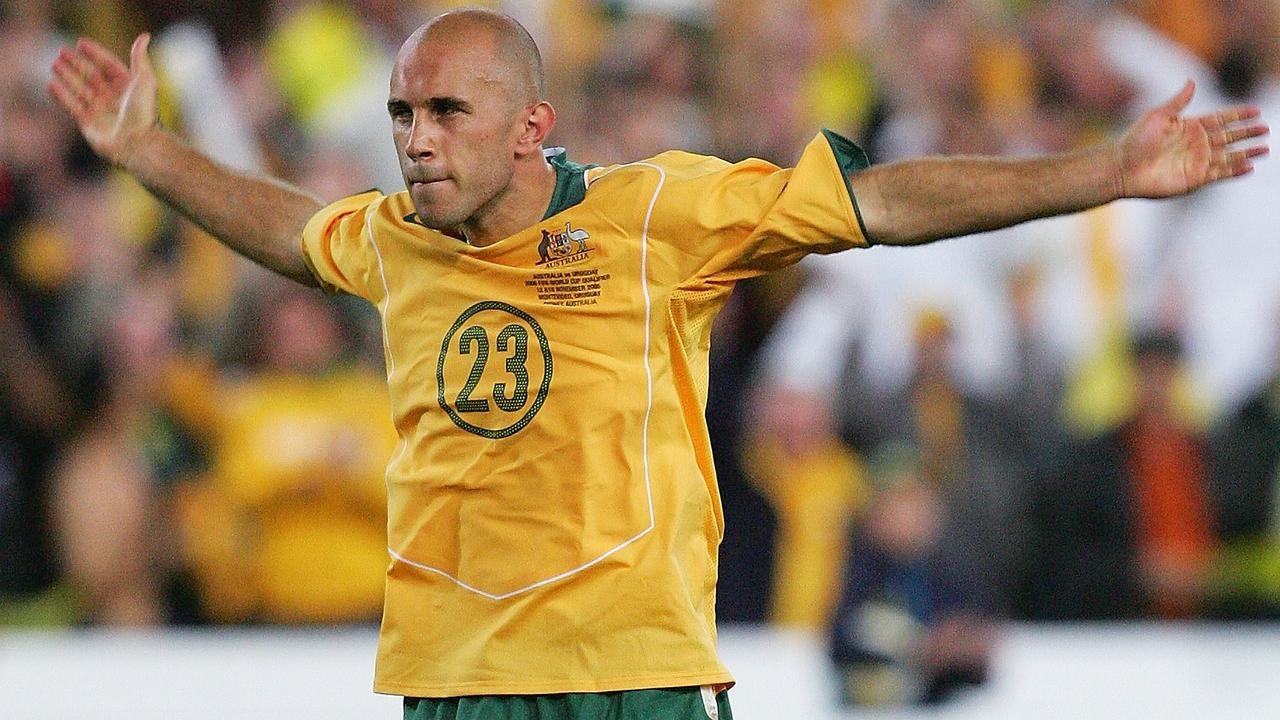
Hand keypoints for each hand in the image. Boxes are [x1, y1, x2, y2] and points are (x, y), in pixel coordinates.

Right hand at [48, 34, 158, 168]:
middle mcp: (114, 99)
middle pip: (92, 77)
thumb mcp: (144, 81)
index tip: (82, 42)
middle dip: (77, 64)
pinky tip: (51, 84)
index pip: (109, 66)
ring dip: (67, 77)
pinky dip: (61, 96)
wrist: (138, 144)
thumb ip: (140, 58)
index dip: (96, 55)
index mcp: (128, 88)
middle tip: (62, 51)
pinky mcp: (89, 124)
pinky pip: (72, 107)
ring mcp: (100, 111)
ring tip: (55, 64)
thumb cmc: (144, 113)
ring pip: (80, 90)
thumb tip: (144, 36)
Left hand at [1117, 80, 1268, 197]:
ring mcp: (1196, 162)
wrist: (1123, 168)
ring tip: (1264, 149)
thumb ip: (1179, 101)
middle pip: (1229, 137)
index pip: (1221, 119)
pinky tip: (1249, 167)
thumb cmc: (1136, 140)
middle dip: (1247, 133)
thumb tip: (1192, 81)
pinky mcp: (1194, 179)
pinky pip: (1219, 174)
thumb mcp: (1158, 116)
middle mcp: (1196, 145)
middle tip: (1266, 129)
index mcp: (1190, 127)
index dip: (1238, 116)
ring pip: (1228, 157)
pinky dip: (1234, 171)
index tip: (1256, 111)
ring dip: (1246, 153)